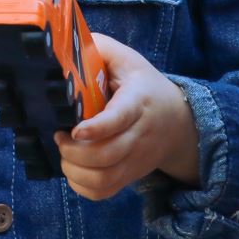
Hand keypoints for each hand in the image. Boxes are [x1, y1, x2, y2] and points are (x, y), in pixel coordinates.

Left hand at [58, 34, 200, 198]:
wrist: (177, 121)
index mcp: (138, 102)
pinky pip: (103, 193)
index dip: (97, 128)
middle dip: (74, 152)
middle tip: (61, 137)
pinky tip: (73, 169)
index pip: (120, 119)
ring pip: (103, 179)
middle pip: (107, 155)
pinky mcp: (129, 176)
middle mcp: (139, 135)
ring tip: (65, 153)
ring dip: (74, 171)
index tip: (75, 130)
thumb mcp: (127, 59)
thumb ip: (99, 48)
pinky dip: (81, 187)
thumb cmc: (143, 86)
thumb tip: (67, 45)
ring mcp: (135, 160)